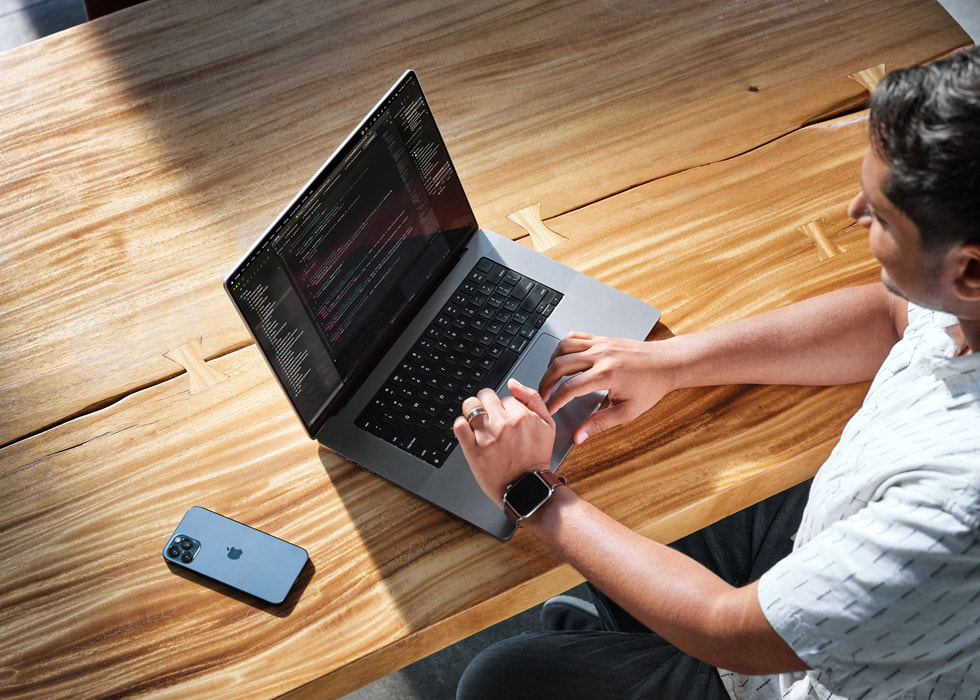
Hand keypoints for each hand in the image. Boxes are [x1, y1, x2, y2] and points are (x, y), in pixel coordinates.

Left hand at [453, 379, 555, 503]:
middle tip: (491, 419)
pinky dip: (461, 426)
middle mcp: (504, 424)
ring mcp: (487, 437)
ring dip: (472, 411)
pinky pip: (459, 426)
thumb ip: (533, 399)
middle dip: (488, 405)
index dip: (505, 407)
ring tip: (478, 423)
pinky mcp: (473, 451)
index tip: (507, 419)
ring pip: (470, 405)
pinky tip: (468, 432)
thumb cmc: (536, 458)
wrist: (528, 488)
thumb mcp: (547, 425)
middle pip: (485, 396)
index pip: (506, 396)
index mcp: (522, 416)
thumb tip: (514, 383)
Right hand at [538, 332, 678, 443]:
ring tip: (550, 377)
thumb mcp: (627, 412)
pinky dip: (563, 347)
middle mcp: (601, 356)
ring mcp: (600, 344)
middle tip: (542, 395)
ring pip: (563, 347)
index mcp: (606, 375)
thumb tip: (579, 437)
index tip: (548, 410)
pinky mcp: (602, 338)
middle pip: (559, 365)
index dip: (554, 401)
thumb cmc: (651, 387)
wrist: (666, 363)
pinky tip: (562, 359)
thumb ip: (599, 424)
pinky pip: (575, 336)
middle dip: (545, 382)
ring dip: (551, 362)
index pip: (569, 388)